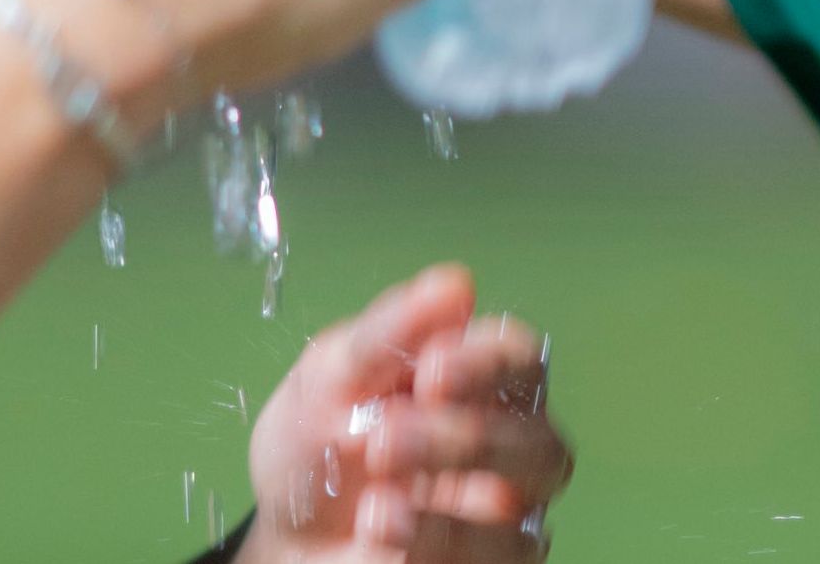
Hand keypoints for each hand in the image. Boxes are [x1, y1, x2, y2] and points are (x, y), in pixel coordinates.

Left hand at [244, 266, 567, 563]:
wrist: (281, 537)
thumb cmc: (315, 448)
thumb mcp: (329, 376)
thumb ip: (389, 333)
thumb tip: (456, 284)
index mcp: (475, 382)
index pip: (518, 360)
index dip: (487, 363)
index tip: (431, 371)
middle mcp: (503, 448)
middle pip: (537, 443)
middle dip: (464, 441)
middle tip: (388, 439)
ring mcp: (499, 517)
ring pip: (519, 513)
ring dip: (443, 508)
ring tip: (375, 506)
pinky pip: (493, 560)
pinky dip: (434, 545)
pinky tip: (379, 532)